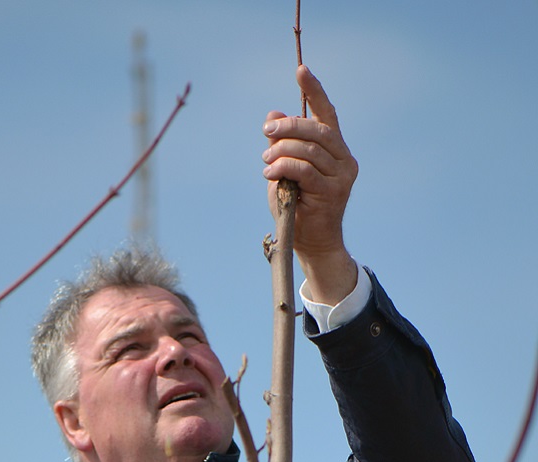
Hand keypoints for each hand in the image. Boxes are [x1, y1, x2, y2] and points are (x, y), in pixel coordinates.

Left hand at [262, 65, 358, 303]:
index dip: (314, 91)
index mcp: (335, 149)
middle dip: (289, 126)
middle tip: (266, 132)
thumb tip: (272, 114)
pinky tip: (270, 173)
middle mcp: (344, 159)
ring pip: (310, 149)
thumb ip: (282, 144)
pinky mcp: (333, 192)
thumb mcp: (284, 169)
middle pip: (317, 129)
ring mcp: (342, 176)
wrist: (310, 243)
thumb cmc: (296, 206)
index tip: (301, 70)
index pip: (327, 114)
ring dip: (282, 151)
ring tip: (265, 161)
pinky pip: (305, 171)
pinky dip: (285, 168)